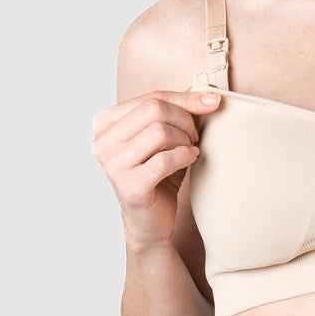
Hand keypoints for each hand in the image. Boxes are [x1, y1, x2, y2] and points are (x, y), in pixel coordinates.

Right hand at [92, 90, 221, 246]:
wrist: (150, 220)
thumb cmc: (158, 172)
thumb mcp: (164, 135)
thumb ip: (177, 110)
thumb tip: (210, 94)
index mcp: (105, 123)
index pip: (151, 97)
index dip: (186, 99)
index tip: (212, 103)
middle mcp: (102, 142)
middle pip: (154, 109)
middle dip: (185, 120)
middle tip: (194, 136)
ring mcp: (112, 165)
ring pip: (160, 132)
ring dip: (185, 139)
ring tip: (189, 149)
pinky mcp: (129, 186)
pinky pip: (165, 159)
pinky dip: (185, 156)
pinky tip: (190, 159)